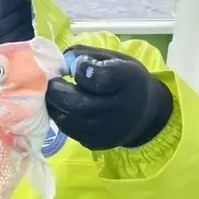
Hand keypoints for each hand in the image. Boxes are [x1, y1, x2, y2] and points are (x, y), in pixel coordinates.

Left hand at [45, 45, 172, 150]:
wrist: (145, 115)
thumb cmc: (126, 80)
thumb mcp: (115, 59)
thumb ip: (87, 54)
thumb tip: (62, 60)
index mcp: (128, 81)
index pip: (98, 76)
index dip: (81, 68)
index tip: (77, 64)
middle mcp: (118, 110)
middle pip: (75, 102)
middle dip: (56, 89)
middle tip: (53, 80)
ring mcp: (105, 131)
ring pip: (65, 118)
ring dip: (54, 103)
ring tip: (57, 92)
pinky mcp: (95, 143)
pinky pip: (68, 129)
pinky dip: (61, 115)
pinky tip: (65, 106)